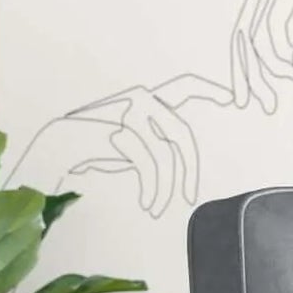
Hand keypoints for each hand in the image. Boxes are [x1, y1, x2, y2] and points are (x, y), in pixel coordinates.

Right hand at [7, 84, 198, 218]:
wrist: (59, 146)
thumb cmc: (97, 146)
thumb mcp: (134, 143)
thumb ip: (157, 140)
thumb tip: (184, 160)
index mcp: (147, 98)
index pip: (184, 87)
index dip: (209, 90)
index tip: (232, 99)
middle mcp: (142, 99)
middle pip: (182, 136)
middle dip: (189, 170)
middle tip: (188, 196)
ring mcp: (131, 111)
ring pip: (167, 155)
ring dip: (166, 187)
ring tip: (158, 206)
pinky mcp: (121, 128)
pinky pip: (151, 164)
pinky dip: (153, 188)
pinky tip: (148, 203)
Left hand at [168, 0, 292, 116]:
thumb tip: (287, 54)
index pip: (244, 40)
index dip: (243, 71)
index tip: (251, 99)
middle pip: (240, 43)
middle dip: (245, 78)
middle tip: (257, 105)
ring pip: (254, 40)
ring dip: (267, 71)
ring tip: (285, 86)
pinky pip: (274, 29)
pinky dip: (282, 54)